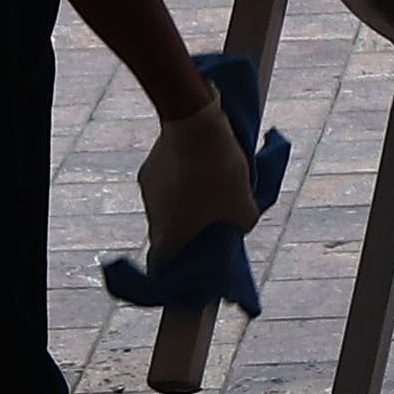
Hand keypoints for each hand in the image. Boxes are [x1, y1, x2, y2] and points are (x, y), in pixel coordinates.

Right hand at [138, 94, 262, 252]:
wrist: (196, 127)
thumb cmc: (223, 176)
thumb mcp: (246, 210)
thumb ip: (238, 228)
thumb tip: (236, 229)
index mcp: (169, 238)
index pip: (166, 266)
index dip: (181, 267)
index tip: (197, 263)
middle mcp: (152, 220)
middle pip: (171, 236)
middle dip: (192, 232)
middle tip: (215, 221)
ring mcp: (147, 195)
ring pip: (168, 209)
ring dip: (186, 205)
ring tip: (211, 189)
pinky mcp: (147, 171)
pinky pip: (165, 186)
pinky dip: (180, 183)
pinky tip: (199, 169)